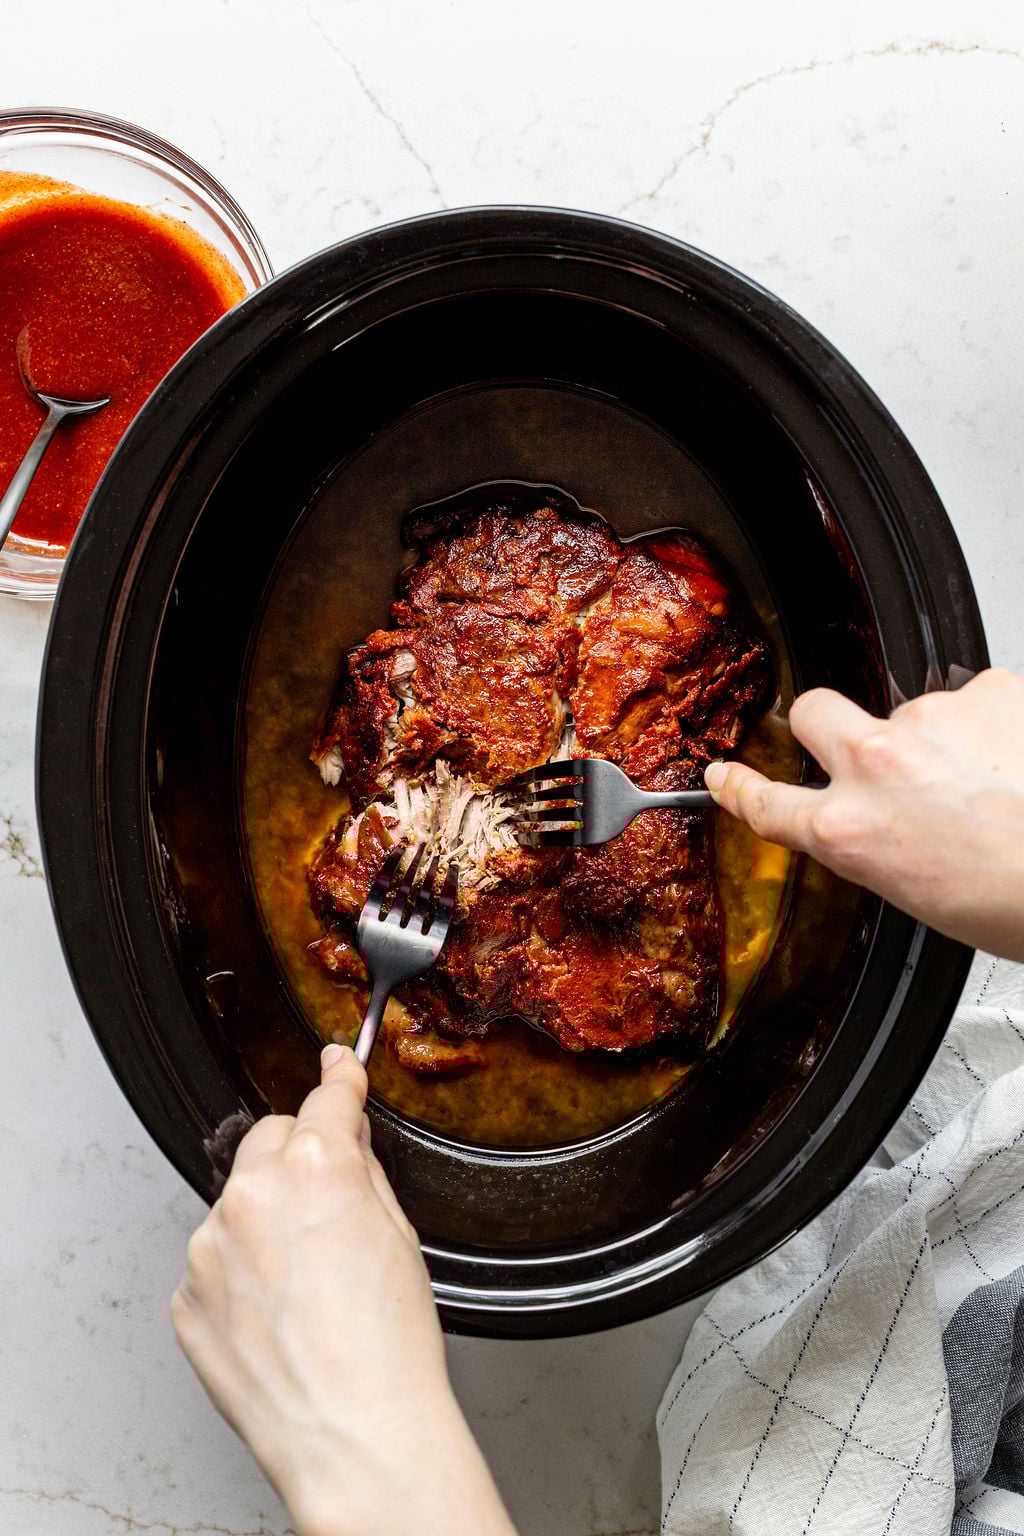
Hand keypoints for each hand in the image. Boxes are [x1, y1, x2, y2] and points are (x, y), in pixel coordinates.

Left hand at [172, 1045, 515, 1535]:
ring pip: (239, 1201)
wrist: (351, 1435)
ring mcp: (210, 1247)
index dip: (340, 1079)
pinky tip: (278, 1313)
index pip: (327, 1099)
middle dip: (300, 1158)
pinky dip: (240, 1273)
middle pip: (272, 1139)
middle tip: (331, 1207)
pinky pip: (214, 1260)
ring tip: (307, 1284)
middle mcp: (253, 1196)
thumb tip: (349, 1135)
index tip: (337, 1066)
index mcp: (317, 1170)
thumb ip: (365, 1169)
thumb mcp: (401, 1237)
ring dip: (266, 1219)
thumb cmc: (388, 1350)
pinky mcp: (187, 1296)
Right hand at [705, 668, 1023, 960]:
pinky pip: (978, 700)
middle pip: (813, 711)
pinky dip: (997, 724)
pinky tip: (1020, 761)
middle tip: (857, 747)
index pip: (767, 805)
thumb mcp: (925, 898)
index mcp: (851, 832)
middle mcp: (876, 767)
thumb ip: (885, 850)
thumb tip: (891, 832)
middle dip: (821, 723)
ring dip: (938, 736)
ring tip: (992, 781)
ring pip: (910, 708)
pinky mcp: (988, 690)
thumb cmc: (1021, 903)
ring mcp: (929, 721)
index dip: (740, 788)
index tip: (726, 776)